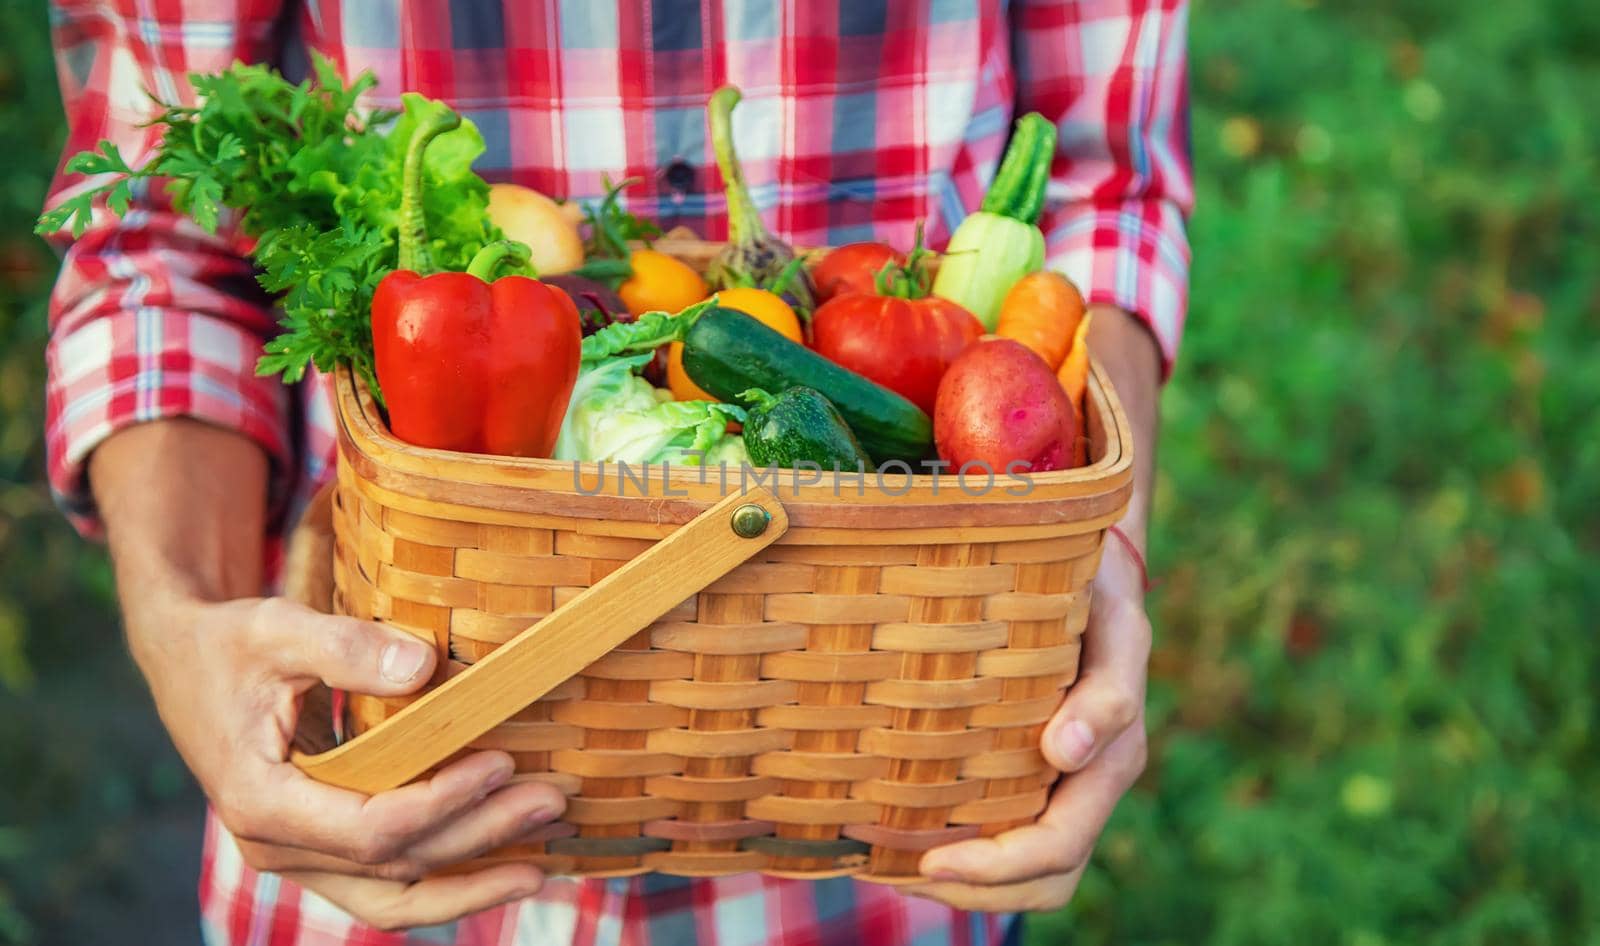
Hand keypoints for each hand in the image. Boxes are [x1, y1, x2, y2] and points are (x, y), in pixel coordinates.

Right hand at [130, 594, 564, 927]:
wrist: (186, 664)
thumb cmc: (230, 644)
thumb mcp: (275, 629)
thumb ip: (344, 647)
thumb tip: (423, 667)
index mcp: (259, 801)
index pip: (367, 828)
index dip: (440, 803)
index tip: (501, 764)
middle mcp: (276, 846)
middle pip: (394, 868)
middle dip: (480, 840)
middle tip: (553, 802)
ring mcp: (299, 857)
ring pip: (394, 896)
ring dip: (473, 881)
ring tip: (548, 858)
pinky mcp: (320, 850)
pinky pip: (389, 883)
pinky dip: (448, 879)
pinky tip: (508, 861)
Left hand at [909, 533, 1150, 911]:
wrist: (1097, 566)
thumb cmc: (1099, 589)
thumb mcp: (1115, 625)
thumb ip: (1105, 692)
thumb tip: (1063, 755)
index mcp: (1114, 759)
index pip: (1057, 848)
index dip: (994, 870)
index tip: (925, 862)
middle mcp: (1090, 782)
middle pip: (1043, 881)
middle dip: (974, 893)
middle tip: (896, 877)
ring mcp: (1066, 781)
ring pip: (1029, 873)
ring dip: (967, 887)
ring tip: (895, 871)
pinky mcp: (1036, 768)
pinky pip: (1010, 832)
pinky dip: (967, 851)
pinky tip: (911, 835)